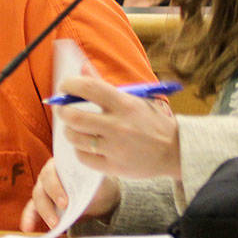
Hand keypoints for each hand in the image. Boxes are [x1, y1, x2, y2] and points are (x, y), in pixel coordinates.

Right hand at [20, 160, 120, 231]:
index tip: (65, 203)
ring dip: (45, 212)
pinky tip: (27, 229)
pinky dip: (29, 219)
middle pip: (44, 186)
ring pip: (38, 198)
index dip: (56, 188)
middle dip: (52, 200)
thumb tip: (91, 195)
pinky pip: (31, 210)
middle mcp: (47, 174)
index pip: (52, 173)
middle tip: (63, 211)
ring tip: (55, 225)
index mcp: (60, 164)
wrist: (99, 196)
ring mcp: (43, 189)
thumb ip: (92, 188)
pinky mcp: (41, 204)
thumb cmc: (97, 186)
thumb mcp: (99, 186)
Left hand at [55, 75, 180, 179]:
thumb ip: (105, 86)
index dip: (70, 85)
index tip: (65, 86)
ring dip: (69, 131)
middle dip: (62, 111)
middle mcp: (118, 126)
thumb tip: (81, 70)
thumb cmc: (151, 121)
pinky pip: (84, 157)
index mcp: (124, 104)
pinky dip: (80, 150)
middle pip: (74, 117)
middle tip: (62, 109)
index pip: (89, 88)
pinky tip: (86, 145)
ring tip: (73, 128)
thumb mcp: (135, 98)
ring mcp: (115, 148)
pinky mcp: (114, 167)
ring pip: (75, 138)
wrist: (175, 151)